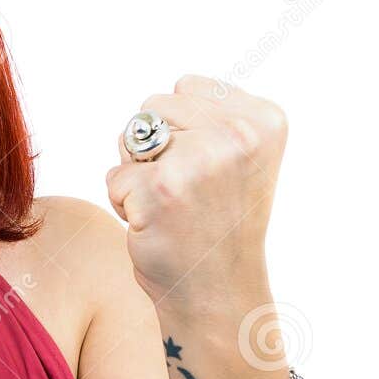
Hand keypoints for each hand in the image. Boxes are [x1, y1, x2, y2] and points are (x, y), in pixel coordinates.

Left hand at [105, 76, 286, 306]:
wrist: (218, 291)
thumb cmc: (220, 223)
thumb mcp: (241, 157)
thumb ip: (210, 117)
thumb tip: (152, 111)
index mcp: (264, 119)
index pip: (186, 87)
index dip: (183, 129)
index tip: (208, 168)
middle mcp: (238, 134)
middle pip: (153, 107)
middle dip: (155, 148)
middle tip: (186, 191)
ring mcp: (200, 159)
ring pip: (129, 138)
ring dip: (136, 172)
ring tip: (171, 205)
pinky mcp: (161, 188)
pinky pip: (114, 177)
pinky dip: (124, 202)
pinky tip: (156, 225)